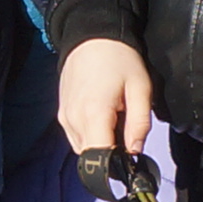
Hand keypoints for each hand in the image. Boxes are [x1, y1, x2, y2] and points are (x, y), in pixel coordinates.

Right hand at [59, 38, 153, 158]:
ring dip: (100, 145)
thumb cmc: (119, 58)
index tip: (131, 161)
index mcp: (94, 114)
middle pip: (91, 158)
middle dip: (110, 155)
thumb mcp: (141, 88)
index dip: (117, 166)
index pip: (100, 159)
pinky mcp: (62, 115)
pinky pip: (76, 138)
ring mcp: (65, 118)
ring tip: (114, 122)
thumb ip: (140, 124)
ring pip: (83, 149)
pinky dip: (90, 136)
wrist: (92, 35)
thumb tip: (135, 152)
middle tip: (127, 135)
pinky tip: (102, 118)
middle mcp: (74, 119)